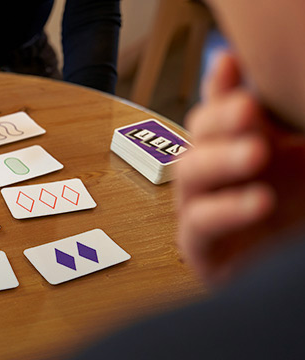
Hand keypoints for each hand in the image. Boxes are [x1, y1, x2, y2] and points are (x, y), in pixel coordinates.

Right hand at [176, 52, 304, 285]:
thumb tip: (244, 70)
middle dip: (218, 119)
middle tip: (247, 108)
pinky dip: (225, 210)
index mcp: (239, 147)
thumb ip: (284, 119)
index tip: (232, 63)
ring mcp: (204, 208)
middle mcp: (218, 174)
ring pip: (190, 173)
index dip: (220, 86)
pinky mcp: (200, 249)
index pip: (219, 108)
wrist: (294, 262)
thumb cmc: (301, 206)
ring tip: (256, 154)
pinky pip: (198, 225)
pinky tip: (259, 200)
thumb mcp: (301, 155)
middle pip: (198, 134)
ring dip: (219, 160)